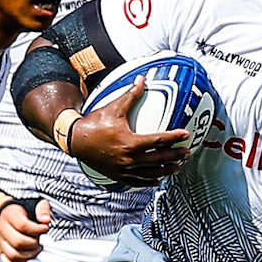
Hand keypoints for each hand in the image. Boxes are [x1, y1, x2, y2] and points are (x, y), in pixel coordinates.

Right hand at [0, 198, 49, 261]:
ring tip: (36, 248)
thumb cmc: (26, 211)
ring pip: (14, 255)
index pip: (23, 225)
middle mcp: (1, 229)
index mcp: (10, 215)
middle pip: (18, 242)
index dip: (37, 229)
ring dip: (30, 255)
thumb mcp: (36, 203)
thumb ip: (42, 209)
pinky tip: (28, 255)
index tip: (45, 228)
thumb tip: (45, 220)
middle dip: (34, 243)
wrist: (10, 215)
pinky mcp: (0, 252)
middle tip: (39, 240)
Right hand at [66, 78, 190, 184]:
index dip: (174, 138)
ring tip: (176, 168)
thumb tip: (141, 80)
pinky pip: (136, 181)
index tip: (185, 135)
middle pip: (158, 159)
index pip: (158, 140)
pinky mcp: (118, 175)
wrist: (75, 140)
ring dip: (165, 170)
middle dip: (175, 156)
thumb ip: (130, 95)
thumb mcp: (113, 108)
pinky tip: (156, 180)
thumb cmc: (94, 124)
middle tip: (187, 153)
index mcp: (130, 142)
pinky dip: (148, 181)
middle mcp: (128, 158)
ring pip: (150, 173)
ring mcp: (123, 169)